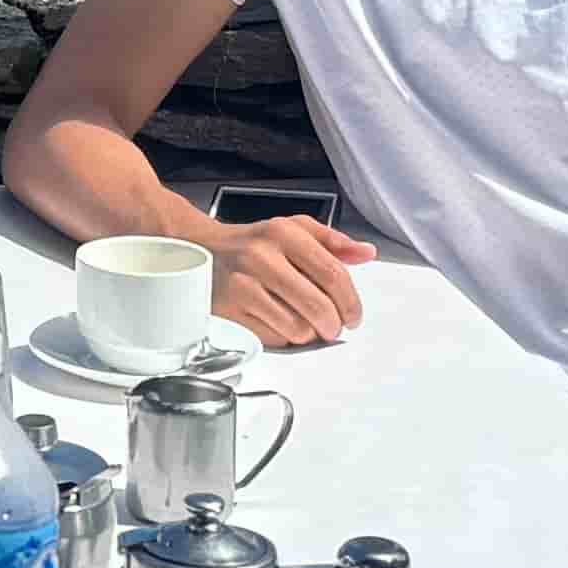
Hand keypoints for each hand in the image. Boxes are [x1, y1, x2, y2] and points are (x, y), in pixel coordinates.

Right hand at [204, 215, 375, 349]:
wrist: (201, 249)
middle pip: (318, 306)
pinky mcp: (230, 311)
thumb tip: (366, 252)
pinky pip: (274, 338)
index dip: (351, 301)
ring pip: (298, 328)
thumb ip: (332, 241)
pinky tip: (282, 324)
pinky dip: (286, 337)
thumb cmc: (252, 242)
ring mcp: (243, 286)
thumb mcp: (292, 229)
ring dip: (310, 333)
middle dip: (334, 324)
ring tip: (306, 323)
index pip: (332, 274)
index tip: (354, 315)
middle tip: (335, 326)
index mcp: (283, 233)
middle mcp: (262, 257)